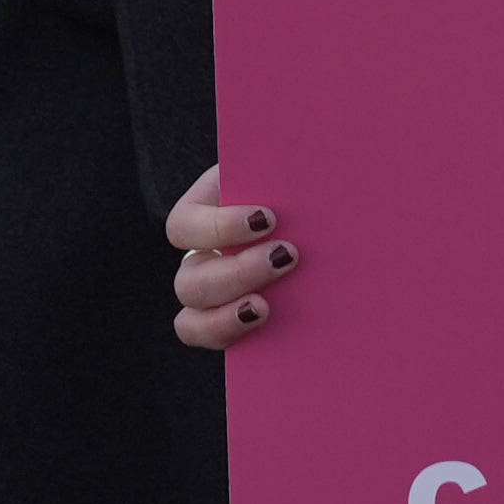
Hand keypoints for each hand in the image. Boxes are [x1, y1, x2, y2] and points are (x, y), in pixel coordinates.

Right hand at [167, 164, 300, 349]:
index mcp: (202, 215)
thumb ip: (284, 174)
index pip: (184, 228)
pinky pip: (218, 342)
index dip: (218, 228)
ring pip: (191, 321)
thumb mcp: (285, 171)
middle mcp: (199, 259)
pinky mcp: (232, 324)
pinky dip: (235, 338)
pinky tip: (268, 325)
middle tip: (287, 256)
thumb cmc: (298, 186)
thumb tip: (313, 162)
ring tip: (266, 307)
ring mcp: (211, 298)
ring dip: (227, 317)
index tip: (267, 218)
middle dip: (236, 273)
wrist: (318, 215)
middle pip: (189, 281)